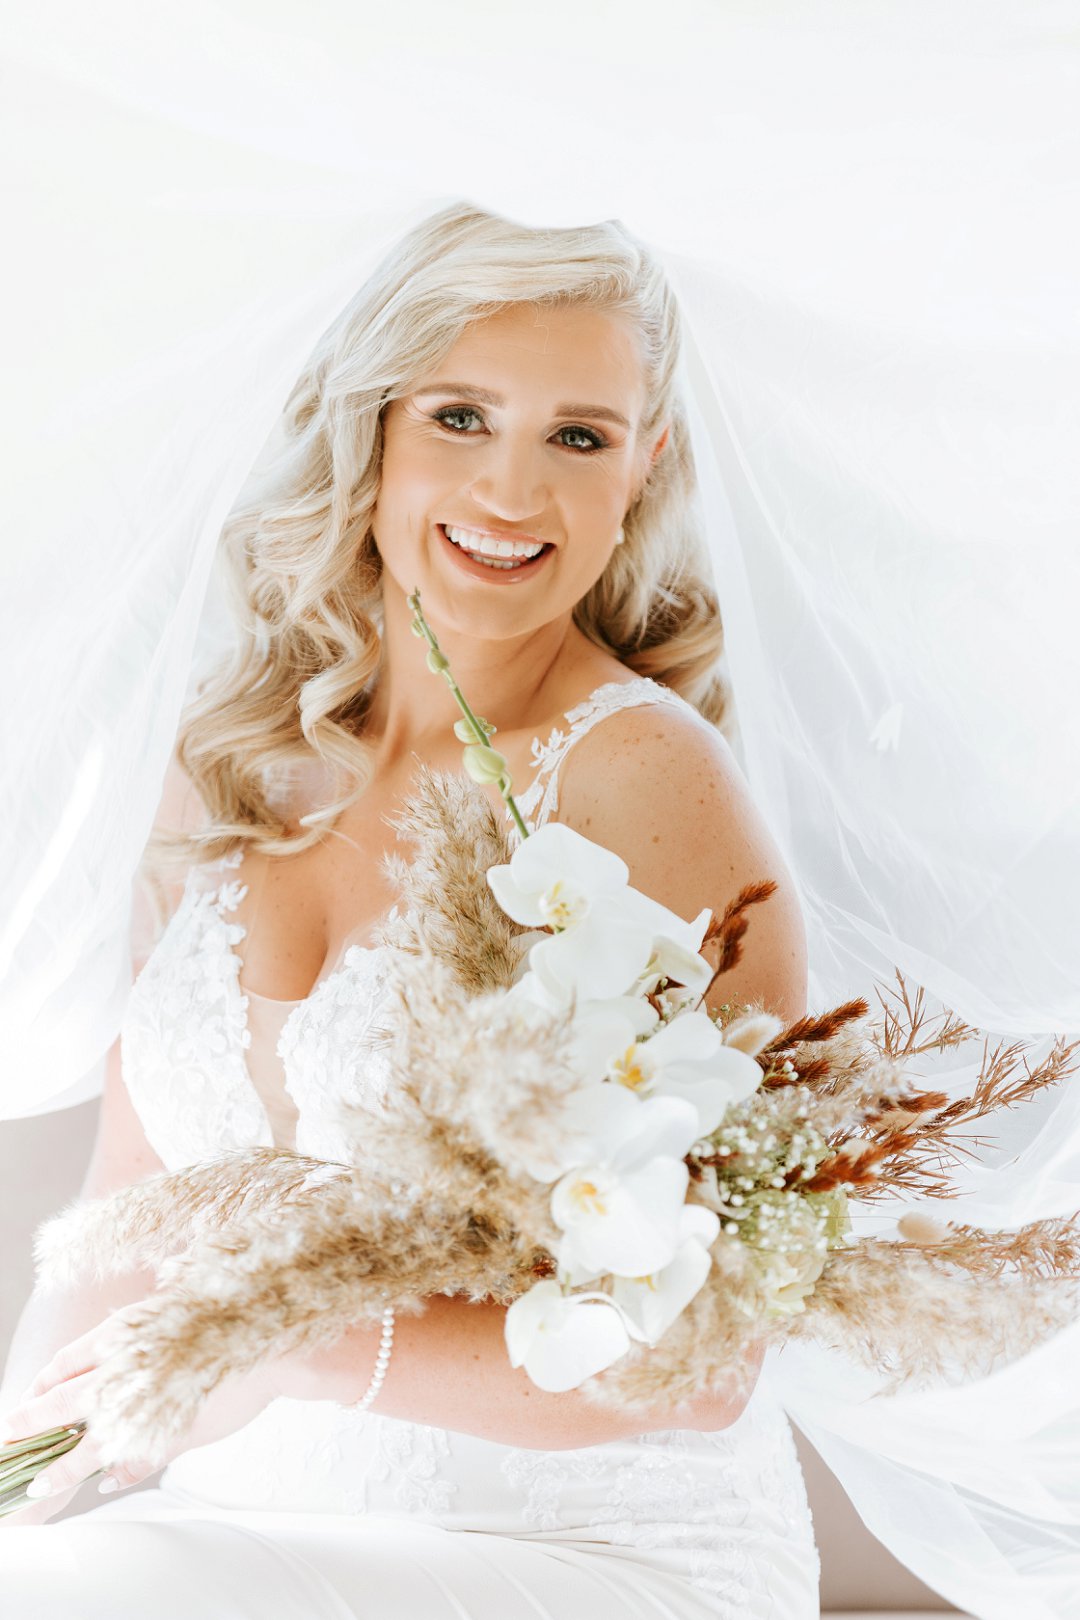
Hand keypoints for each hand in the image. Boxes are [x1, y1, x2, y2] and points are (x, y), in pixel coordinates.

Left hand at [0, 1304, 292, 1513]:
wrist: (273, 1346)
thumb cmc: (226, 1329)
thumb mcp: (174, 1334)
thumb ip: (139, 1356)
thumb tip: (125, 1357)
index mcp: (126, 1333)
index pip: (66, 1361)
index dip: (41, 1384)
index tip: (25, 1400)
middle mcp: (128, 1363)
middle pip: (63, 1397)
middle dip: (30, 1422)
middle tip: (11, 1439)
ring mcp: (146, 1396)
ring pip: (87, 1434)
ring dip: (59, 1461)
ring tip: (40, 1481)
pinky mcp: (168, 1425)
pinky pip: (129, 1454)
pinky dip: (108, 1469)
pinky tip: (99, 1483)